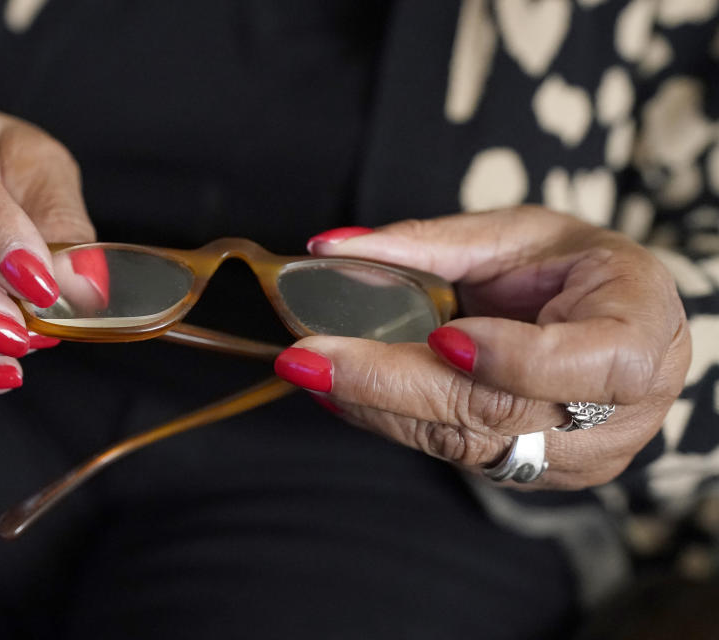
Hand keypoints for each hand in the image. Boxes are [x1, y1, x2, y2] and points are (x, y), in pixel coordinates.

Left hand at [275, 207, 691, 488]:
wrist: (622, 327)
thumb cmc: (581, 269)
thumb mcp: (521, 234)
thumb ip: (431, 242)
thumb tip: (329, 247)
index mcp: (639, 340)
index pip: (583, 365)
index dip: (512, 358)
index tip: (442, 336)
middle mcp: (615, 418)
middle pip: (494, 412)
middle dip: (390, 385)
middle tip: (308, 359)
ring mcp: (572, 458)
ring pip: (461, 443)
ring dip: (374, 407)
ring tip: (307, 372)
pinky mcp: (531, 474)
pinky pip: (451, 454)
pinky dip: (389, 420)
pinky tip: (338, 393)